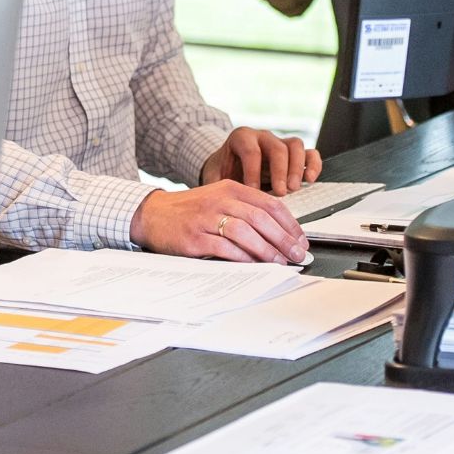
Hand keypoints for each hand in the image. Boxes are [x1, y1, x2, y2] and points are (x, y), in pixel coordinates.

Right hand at [129, 180, 307, 262]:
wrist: (152, 214)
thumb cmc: (190, 210)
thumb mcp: (219, 199)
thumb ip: (245, 210)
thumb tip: (278, 234)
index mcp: (230, 188)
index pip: (270, 203)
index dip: (290, 224)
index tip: (300, 240)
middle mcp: (220, 200)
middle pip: (261, 218)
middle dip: (283, 239)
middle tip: (296, 254)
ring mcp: (206, 218)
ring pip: (245, 232)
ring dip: (266, 250)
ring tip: (279, 262)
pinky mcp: (194, 237)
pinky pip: (224, 248)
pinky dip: (242, 258)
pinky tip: (254, 265)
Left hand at [201, 127, 321, 194]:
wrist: (228, 165)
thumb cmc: (223, 171)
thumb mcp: (214, 177)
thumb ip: (217, 187)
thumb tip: (219, 204)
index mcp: (241, 138)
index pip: (251, 151)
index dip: (253, 172)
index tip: (253, 191)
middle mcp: (263, 137)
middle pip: (277, 148)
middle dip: (280, 171)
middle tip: (280, 192)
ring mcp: (280, 143)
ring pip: (295, 146)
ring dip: (297, 168)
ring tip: (293, 189)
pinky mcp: (294, 154)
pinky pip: (310, 153)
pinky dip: (313, 165)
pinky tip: (310, 180)